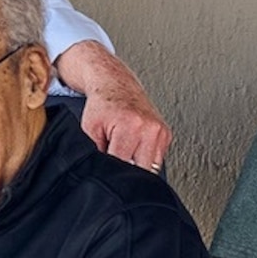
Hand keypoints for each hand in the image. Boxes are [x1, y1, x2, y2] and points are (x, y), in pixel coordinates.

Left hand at [55, 42, 172, 171]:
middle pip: (141, 171)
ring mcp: (161, 132)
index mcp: (130, 126)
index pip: (123, 166)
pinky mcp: (166, 134)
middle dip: (126, 170)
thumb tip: (100, 173)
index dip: (112, 171)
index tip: (106, 169)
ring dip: (138, 165)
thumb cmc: (102, 105)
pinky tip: (135, 146)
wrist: (116, 84)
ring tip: (125, 150)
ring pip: (152, 168)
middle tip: (116, 157)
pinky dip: (145, 157)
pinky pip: (157, 159)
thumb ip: (96, 153)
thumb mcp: (90, 129)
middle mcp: (150, 129)